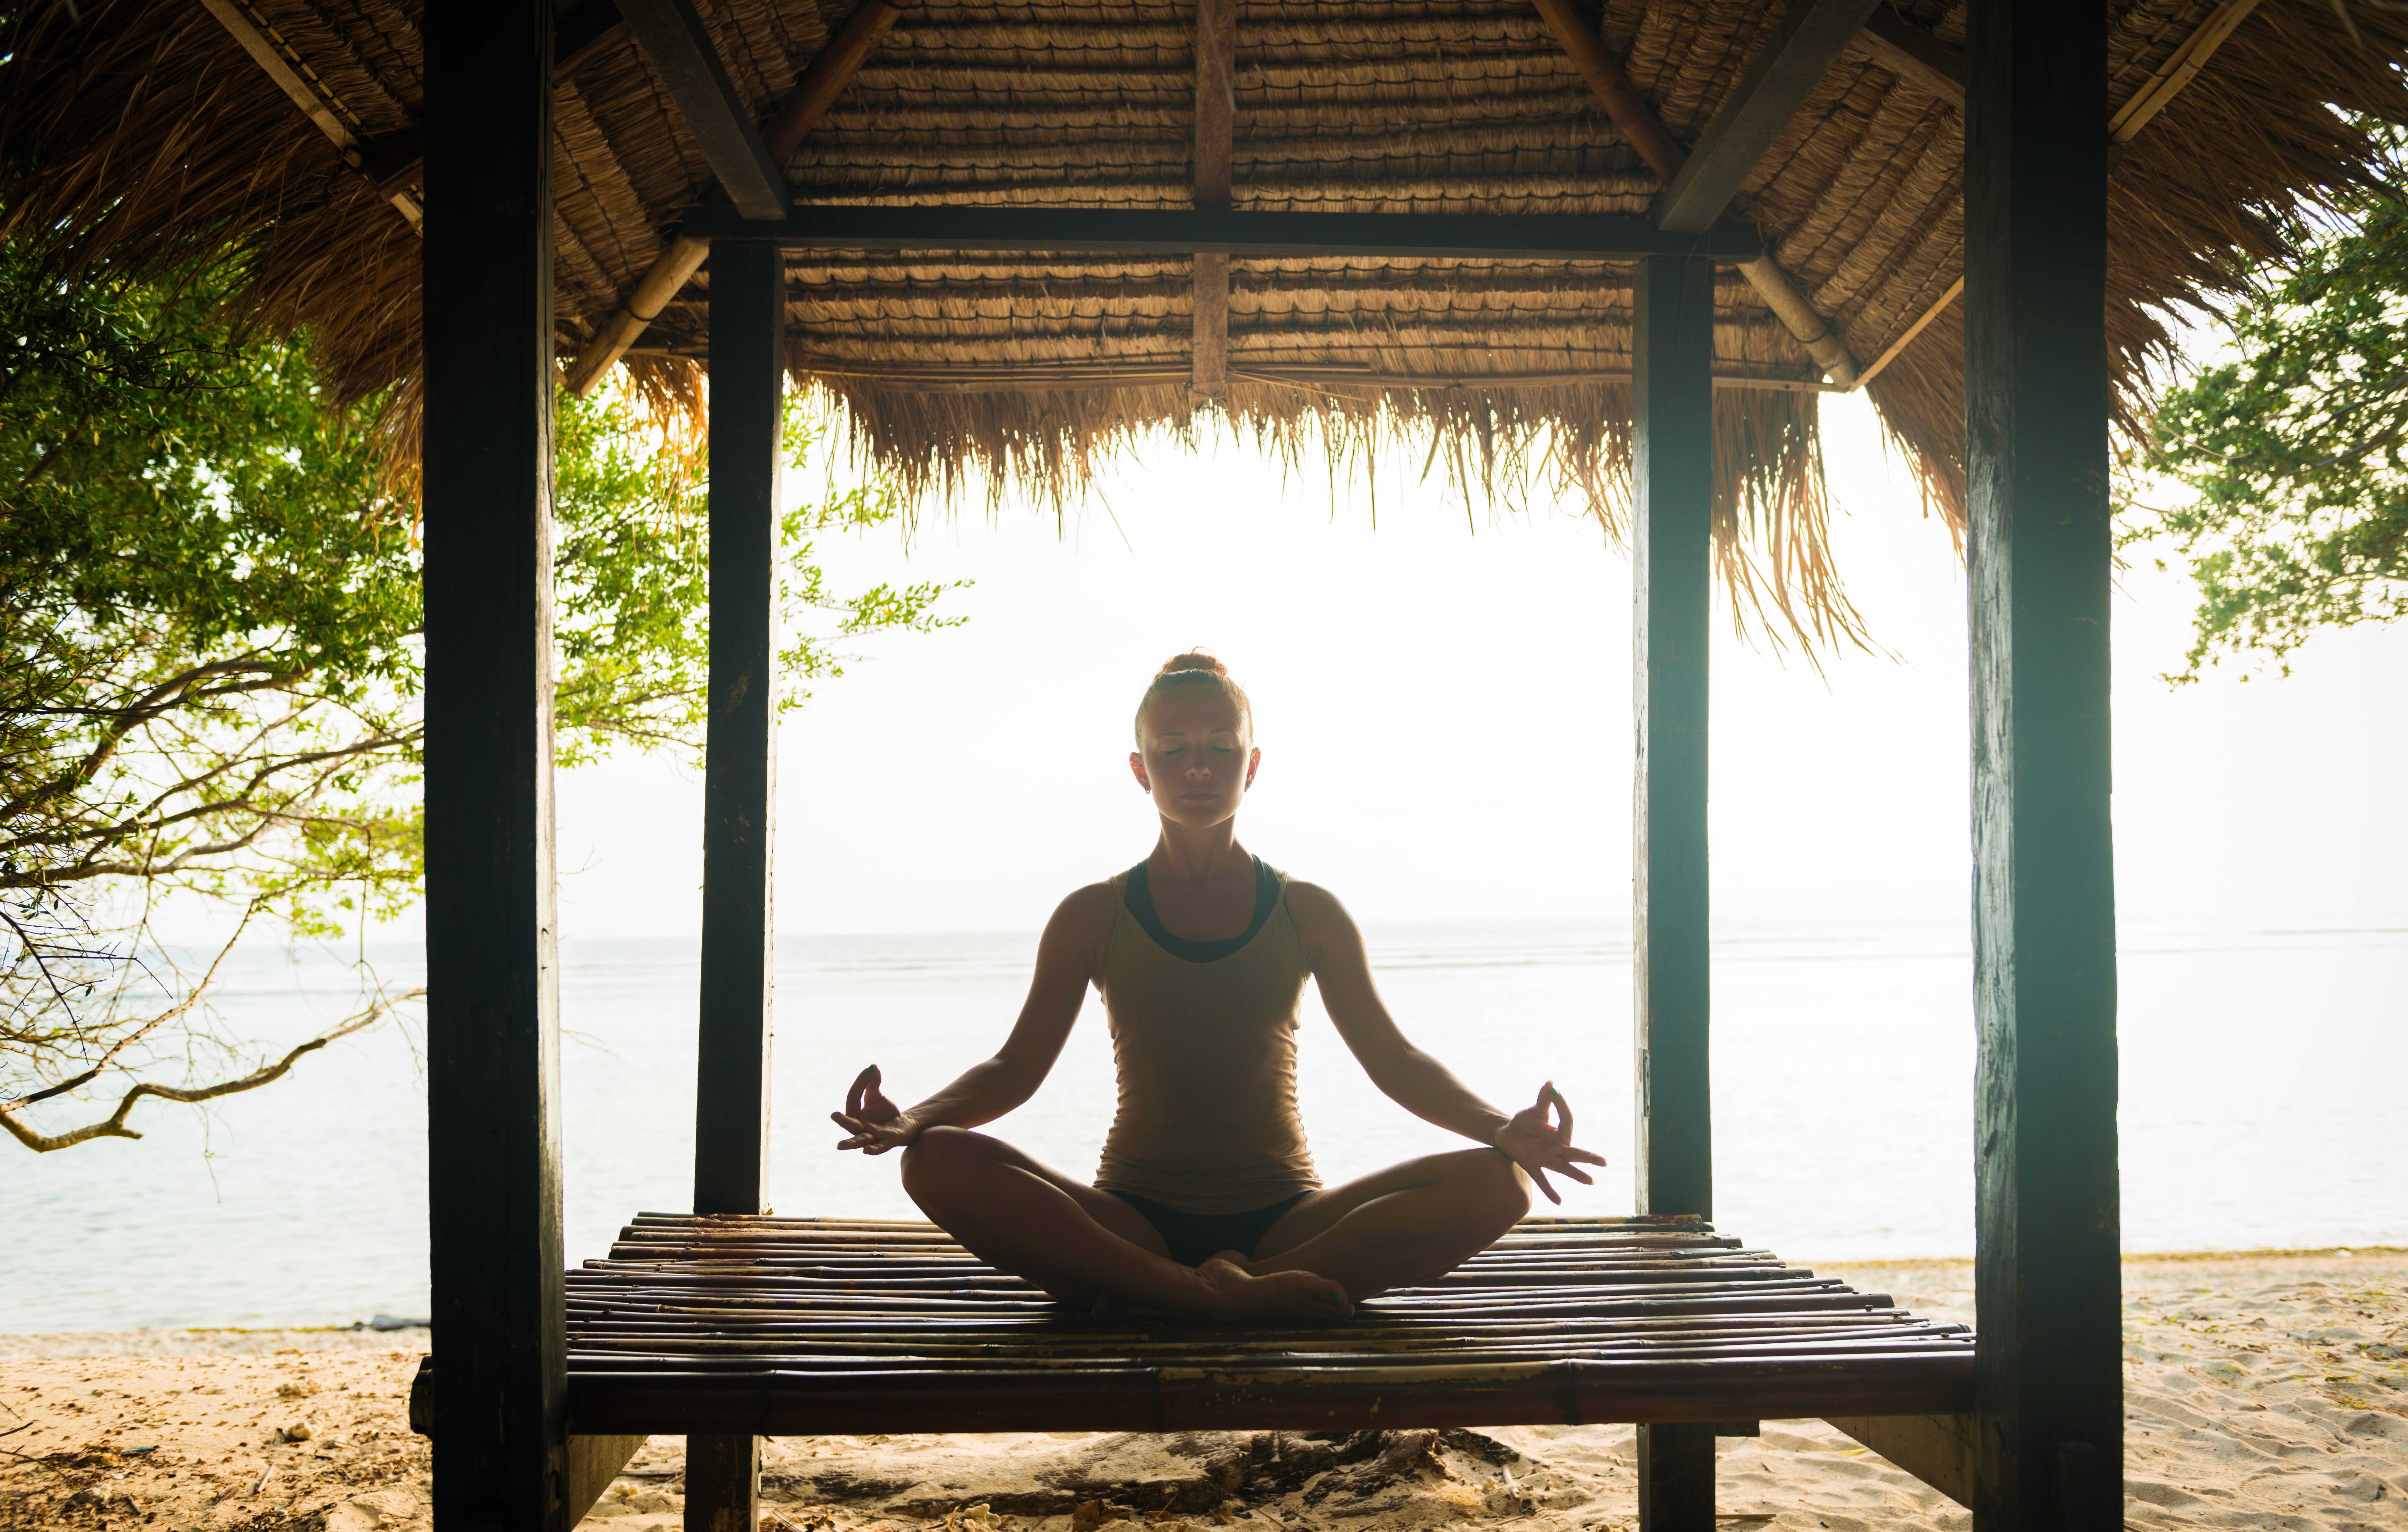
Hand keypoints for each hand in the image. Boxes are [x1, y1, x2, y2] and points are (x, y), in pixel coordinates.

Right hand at [830, 1065, 917, 1154]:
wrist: (903, 1125)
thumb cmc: (885, 1112)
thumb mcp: (877, 1097)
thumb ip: (872, 1084)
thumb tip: (872, 1067)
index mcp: (856, 1115)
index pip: (853, 1100)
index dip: (859, 1085)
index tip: (868, 1071)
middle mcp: (861, 1128)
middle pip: (850, 1125)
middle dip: (843, 1121)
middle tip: (834, 1115)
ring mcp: (873, 1137)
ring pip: (860, 1141)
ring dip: (851, 1143)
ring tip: (840, 1145)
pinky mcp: (888, 1142)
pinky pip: (879, 1148)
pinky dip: (873, 1150)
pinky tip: (866, 1150)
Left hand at [1492, 1082, 1606, 1204]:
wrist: (1506, 1133)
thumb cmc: (1524, 1123)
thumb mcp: (1534, 1110)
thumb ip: (1544, 1099)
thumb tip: (1551, 1083)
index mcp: (1558, 1133)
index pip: (1567, 1123)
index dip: (1562, 1106)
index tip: (1555, 1091)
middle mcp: (1555, 1148)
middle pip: (1574, 1153)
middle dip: (1588, 1157)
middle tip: (1604, 1162)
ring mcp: (1545, 1158)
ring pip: (1563, 1168)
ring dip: (1576, 1174)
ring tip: (1590, 1181)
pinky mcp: (1531, 1165)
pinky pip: (1542, 1180)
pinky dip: (1550, 1191)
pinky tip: (1559, 1202)